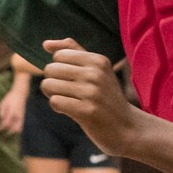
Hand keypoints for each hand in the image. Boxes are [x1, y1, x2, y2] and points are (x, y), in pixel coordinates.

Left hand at [0, 86, 26, 134]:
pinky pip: (21, 127)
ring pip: (19, 130)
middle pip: (13, 130)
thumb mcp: (3, 105)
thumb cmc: (10, 98)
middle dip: (7, 135)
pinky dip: (17, 130)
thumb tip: (0, 123)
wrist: (20, 94)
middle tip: (2, 137)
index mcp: (11, 113)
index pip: (5, 124)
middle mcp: (18, 117)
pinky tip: (12, 131)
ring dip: (13, 134)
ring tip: (7, 136)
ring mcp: (22, 118)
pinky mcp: (23, 118)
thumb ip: (2, 114)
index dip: (0, 129)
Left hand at [38, 39, 145, 156]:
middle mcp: (95, 73)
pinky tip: (73, 111)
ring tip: (71, 101)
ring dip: (54, 96)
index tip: (73, 80)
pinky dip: (58, 108)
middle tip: (70, 93)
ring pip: (48, 85)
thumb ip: (73, 52)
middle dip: (54, 83)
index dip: (60, 69)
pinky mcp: (87, 112)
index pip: (59, 55)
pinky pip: (55, 102)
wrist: (127, 128)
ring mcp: (92, 93)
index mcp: (98, 60)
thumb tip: (45, 43)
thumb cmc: (107, 98)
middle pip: (50, 69)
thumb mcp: (97, 70)